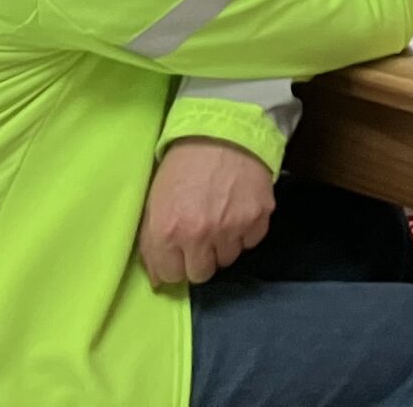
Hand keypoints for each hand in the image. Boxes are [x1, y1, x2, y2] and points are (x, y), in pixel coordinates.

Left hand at [136, 138, 272, 287]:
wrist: (222, 132)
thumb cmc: (182, 167)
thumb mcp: (154, 204)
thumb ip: (152, 244)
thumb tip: (161, 280)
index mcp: (168, 232)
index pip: (172, 276)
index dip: (175, 263)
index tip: (179, 250)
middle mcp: (200, 236)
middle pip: (202, 274)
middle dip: (200, 258)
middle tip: (201, 236)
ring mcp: (233, 228)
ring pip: (229, 259)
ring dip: (224, 245)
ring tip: (221, 219)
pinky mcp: (259, 217)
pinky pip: (252, 241)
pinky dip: (246, 231)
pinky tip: (239, 211)